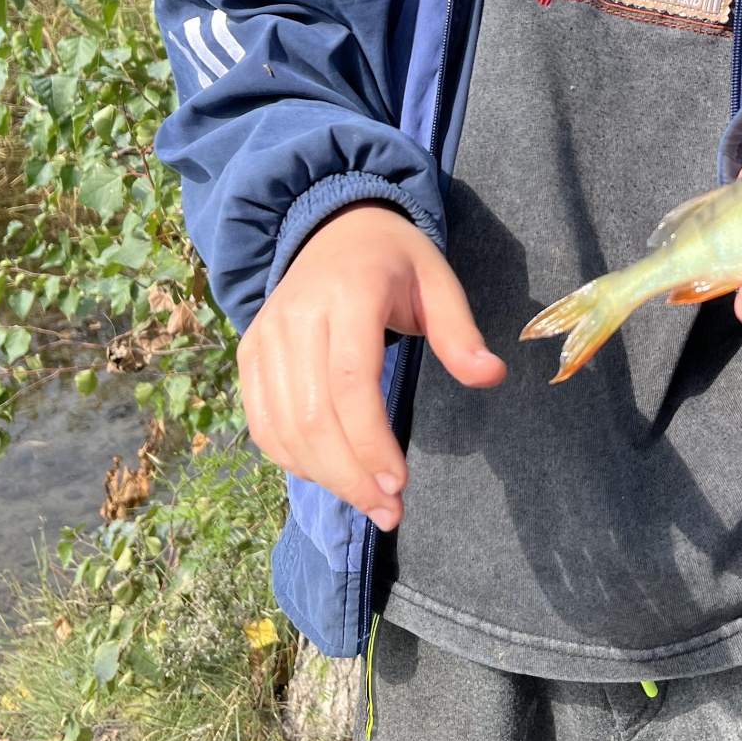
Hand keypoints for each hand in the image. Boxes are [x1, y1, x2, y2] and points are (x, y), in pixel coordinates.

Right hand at [238, 202, 503, 528]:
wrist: (334, 229)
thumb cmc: (395, 261)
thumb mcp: (438, 280)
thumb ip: (459, 332)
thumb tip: (491, 376)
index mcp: (349, 292)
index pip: (350, 381)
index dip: (371, 441)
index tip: (400, 483)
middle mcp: (297, 314)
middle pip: (313, 415)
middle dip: (351, 475)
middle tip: (389, 511)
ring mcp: (265, 335)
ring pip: (283, 427)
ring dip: (324, 477)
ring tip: (368, 503)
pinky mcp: (249, 354)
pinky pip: (263, 422)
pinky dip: (293, 459)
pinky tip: (331, 475)